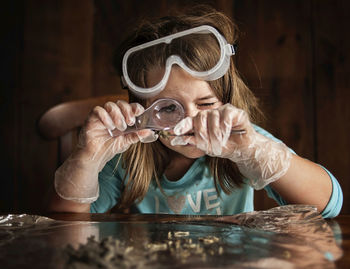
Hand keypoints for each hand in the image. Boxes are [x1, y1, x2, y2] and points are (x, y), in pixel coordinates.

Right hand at [54, 100, 157, 202]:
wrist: (95, 157)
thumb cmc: (109, 147)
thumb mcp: (126, 142)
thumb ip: (136, 135)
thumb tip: (149, 131)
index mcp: (122, 118)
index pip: (129, 106)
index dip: (135, 107)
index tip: (139, 112)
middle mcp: (112, 115)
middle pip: (120, 103)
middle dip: (127, 111)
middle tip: (130, 122)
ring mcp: (102, 115)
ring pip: (110, 105)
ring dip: (117, 115)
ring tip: (120, 128)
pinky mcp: (92, 118)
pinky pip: (98, 110)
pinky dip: (105, 117)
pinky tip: (109, 127)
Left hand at [170, 104, 291, 188]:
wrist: (242, 150)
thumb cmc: (224, 147)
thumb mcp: (206, 147)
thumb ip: (192, 141)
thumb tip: (175, 139)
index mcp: (201, 122)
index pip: (189, 121)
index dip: (183, 125)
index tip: (176, 131)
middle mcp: (209, 114)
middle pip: (199, 118)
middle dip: (202, 133)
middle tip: (209, 145)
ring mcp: (221, 111)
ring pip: (212, 117)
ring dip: (216, 134)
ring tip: (220, 142)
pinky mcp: (234, 111)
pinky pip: (225, 116)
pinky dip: (225, 127)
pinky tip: (228, 133)